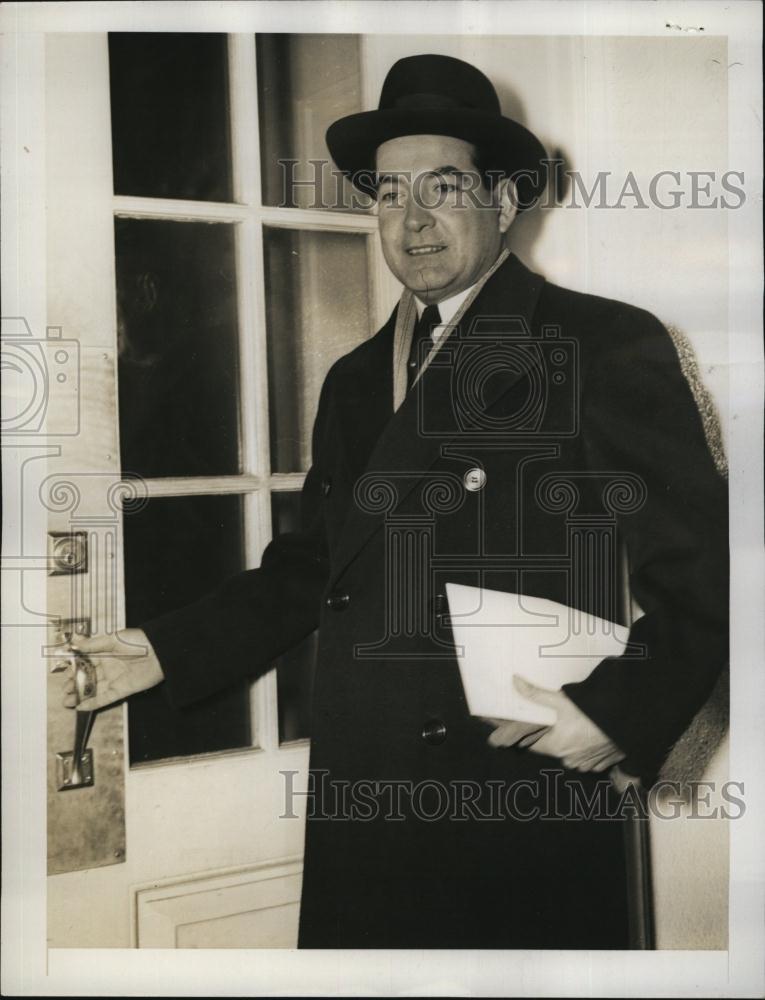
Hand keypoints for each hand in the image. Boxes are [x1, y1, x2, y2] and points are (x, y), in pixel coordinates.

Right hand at [60, 628, 163, 710]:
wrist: (160, 651)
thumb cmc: (139, 641)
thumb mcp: (113, 639)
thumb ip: (92, 645)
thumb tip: (73, 645)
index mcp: (105, 654)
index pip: (85, 663)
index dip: (74, 669)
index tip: (64, 673)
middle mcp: (109, 667)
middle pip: (88, 678)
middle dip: (75, 684)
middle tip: (64, 689)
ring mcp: (115, 679)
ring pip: (94, 690)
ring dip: (80, 696)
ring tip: (66, 700)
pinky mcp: (123, 690)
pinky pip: (106, 698)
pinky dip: (93, 703)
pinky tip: (81, 706)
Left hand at [486, 675, 625, 773]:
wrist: (628, 723)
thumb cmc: (593, 714)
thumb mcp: (563, 701)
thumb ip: (537, 694)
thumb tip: (515, 682)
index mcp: (556, 747)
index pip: (532, 745)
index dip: (528, 736)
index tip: (525, 727)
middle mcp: (569, 760)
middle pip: (551, 748)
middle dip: (550, 736)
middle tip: (553, 721)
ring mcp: (586, 765)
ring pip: (569, 754)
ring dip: (569, 743)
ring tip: (574, 727)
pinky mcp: (601, 765)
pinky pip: (586, 759)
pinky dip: (585, 749)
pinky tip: (588, 736)